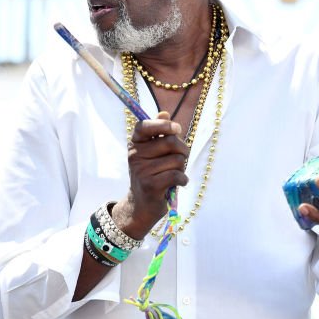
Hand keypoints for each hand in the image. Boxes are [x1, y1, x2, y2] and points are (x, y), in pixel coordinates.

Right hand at [112, 111, 189, 237]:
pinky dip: (182, 180)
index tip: (176, 129)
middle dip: (183, 151)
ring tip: (173, 175)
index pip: (144, 126)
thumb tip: (164, 113)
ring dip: (182, 169)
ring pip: (177, 160)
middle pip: (171, 142)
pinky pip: (177, 175)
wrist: (141, 205)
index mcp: (135, 144)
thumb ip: (159, 134)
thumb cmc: (152, 175)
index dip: (162, 125)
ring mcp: (141, 170)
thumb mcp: (152, 153)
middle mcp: (135, 155)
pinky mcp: (150, 185)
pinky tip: (177, 184)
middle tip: (179, 160)